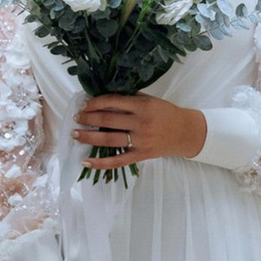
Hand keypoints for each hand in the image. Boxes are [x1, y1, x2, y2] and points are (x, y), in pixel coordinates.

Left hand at [73, 93, 204, 171]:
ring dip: (89, 137)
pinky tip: (85, 162)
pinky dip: (100, 163)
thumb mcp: (150, 100)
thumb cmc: (165, 113)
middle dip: (88, 118)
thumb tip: (101, 98)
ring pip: (109, 140)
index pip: (112, 102)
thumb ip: (129, 99)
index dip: (95, 103)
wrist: (186, 132)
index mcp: (142, 106)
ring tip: (75, 134)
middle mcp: (140, 123)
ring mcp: (140, 141)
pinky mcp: (141, 155)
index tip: (84, 104)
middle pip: (108, 120)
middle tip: (76, 117)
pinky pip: (117, 161)